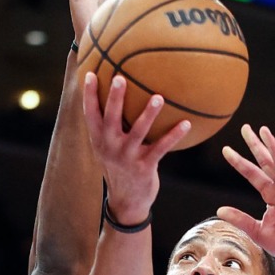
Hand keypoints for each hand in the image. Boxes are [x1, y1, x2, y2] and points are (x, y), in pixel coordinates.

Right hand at [83, 73, 189, 222]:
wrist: (126, 201)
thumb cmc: (119, 165)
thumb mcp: (107, 148)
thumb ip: (108, 125)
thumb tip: (116, 95)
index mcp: (98, 140)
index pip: (90, 114)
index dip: (89, 95)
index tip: (90, 73)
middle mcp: (110, 147)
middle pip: (111, 119)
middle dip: (115, 98)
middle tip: (121, 78)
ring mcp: (127, 157)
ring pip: (138, 132)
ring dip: (148, 114)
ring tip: (159, 97)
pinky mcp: (145, 167)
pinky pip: (161, 148)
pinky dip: (173, 135)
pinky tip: (186, 123)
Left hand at [217, 125, 274, 260]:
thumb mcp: (257, 231)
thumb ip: (240, 219)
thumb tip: (219, 210)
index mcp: (271, 194)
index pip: (253, 174)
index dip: (240, 162)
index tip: (225, 150)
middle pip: (267, 162)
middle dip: (257, 145)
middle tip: (245, 128)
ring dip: (273, 147)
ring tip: (264, 132)